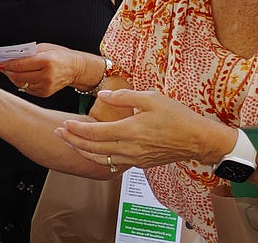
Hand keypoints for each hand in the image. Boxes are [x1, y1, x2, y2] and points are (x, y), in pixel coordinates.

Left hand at [0, 43, 100, 97]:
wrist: (75, 68)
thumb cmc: (59, 55)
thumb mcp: (44, 48)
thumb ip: (28, 53)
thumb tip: (10, 57)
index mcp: (46, 61)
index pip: (20, 65)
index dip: (7, 65)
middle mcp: (47, 76)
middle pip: (19, 76)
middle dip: (7, 71)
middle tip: (1, 67)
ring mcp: (46, 86)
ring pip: (21, 84)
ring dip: (12, 77)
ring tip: (9, 71)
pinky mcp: (45, 93)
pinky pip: (27, 89)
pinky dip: (21, 83)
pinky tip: (20, 76)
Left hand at [56, 90, 231, 168]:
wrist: (199, 140)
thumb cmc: (178, 117)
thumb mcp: (152, 98)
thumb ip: (125, 97)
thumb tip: (103, 95)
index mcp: (130, 131)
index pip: (95, 133)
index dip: (76, 129)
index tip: (65, 123)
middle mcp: (130, 148)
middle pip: (93, 149)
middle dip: (72, 141)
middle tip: (58, 133)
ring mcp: (135, 158)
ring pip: (101, 159)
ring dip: (82, 152)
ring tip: (69, 143)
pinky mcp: (141, 163)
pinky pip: (113, 163)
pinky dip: (99, 158)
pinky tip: (93, 151)